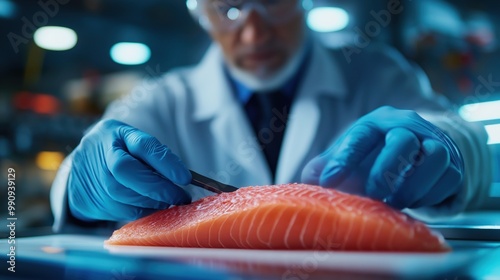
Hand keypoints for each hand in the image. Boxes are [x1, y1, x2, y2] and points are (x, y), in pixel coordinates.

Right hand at [68, 119, 191, 220]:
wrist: (80, 167)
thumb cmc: (117, 151)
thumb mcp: (132, 141)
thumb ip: (153, 155)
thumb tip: (183, 177)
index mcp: (115, 133)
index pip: (142, 145)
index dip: (165, 162)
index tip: (185, 178)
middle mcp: (101, 153)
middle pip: (126, 171)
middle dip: (157, 187)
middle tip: (180, 197)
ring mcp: (93, 178)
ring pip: (124, 195)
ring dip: (152, 202)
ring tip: (169, 201)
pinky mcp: (90, 201)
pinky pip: (121, 211)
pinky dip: (142, 211)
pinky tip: (152, 207)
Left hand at [302, 106, 463, 208]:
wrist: (419, 147)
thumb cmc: (377, 152)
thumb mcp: (350, 152)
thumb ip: (327, 164)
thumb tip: (309, 180)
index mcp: (378, 122)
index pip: (361, 134)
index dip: (343, 159)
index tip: (328, 181)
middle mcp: (408, 127)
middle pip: (403, 140)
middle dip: (385, 171)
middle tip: (373, 194)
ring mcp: (435, 143)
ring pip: (434, 157)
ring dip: (411, 186)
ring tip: (393, 201)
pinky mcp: (452, 164)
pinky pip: (447, 178)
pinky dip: (429, 195)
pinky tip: (412, 202)